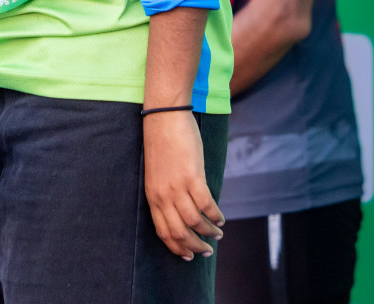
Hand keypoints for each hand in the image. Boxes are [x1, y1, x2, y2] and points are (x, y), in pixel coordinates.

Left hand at [142, 110, 223, 260]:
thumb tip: (183, 211)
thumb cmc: (162, 142)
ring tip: (218, 234)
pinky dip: (215, 215)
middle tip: (207, 251)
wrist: (164, 117)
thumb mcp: (157, 173)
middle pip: (179, 233)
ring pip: (195, 223)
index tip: (188, 256)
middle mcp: (162, 195)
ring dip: (209, 233)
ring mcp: (177, 187)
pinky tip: (221, 218)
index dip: (177, 247)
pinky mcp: (192, 177)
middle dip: (194, 247)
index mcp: (152, 196)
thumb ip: (166, 193)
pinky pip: (206, 205)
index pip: (163, 232)